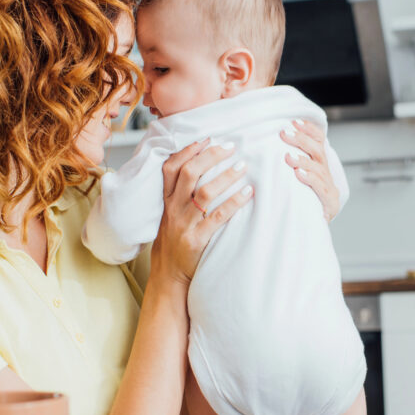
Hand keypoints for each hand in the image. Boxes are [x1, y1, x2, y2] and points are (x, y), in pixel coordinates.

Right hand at [151, 139, 253, 285]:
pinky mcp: (196, 240)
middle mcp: (173, 209)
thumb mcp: (170, 215)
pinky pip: (218, 216)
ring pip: (204, 193)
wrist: (169, 275)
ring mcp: (184, 224)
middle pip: (189, 173)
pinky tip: (248, 192)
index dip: (188, 150)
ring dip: (225, 176)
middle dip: (210, 156)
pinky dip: (235, 202)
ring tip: (243, 166)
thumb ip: (180, 194)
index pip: (171, 167)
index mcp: (166, 200)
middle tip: (231, 147)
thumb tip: (202, 168)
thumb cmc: (174, 241)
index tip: (208, 138)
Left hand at [281, 119, 339, 221]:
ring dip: (303, 160)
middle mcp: (327, 175)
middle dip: (301, 140)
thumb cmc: (297, 203)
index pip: (319, 141)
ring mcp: (330, 189)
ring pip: (320, 168)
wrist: (309, 230)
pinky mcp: (331, 204)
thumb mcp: (291, 180)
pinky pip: (321, 188)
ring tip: (288, 156)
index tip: (294, 121)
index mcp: (320, 166)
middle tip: (284, 133)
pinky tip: (298, 174)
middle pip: (318, 151)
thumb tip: (265, 144)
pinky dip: (310, 179)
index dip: (309, 130)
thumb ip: (286, 163)